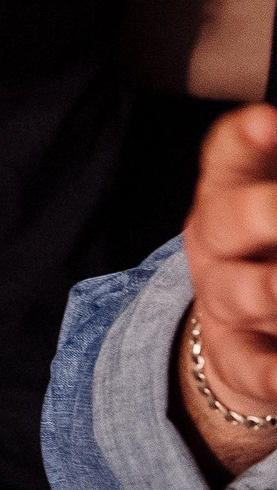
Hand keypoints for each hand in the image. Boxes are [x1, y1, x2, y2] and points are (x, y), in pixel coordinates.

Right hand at [183, 105, 276, 472]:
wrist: (245, 336)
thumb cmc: (271, 251)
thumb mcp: (270, 208)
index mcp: (229, 195)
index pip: (226, 154)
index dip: (245, 138)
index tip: (270, 122)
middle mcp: (217, 244)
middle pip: (225, 219)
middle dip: (262, 212)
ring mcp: (222, 301)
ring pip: (239, 292)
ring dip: (272, 290)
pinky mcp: (239, 359)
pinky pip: (256, 367)